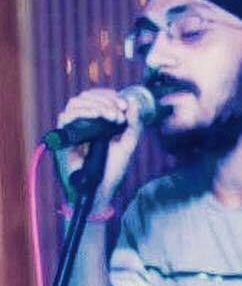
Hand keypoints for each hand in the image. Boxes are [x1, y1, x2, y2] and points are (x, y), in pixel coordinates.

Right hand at [55, 88, 144, 211]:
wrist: (102, 189)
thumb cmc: (113, 169)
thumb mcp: (128, 144)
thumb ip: (133, 125)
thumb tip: (133, 101)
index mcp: (97, 122)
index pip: (98, 98)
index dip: (110, 96)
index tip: (124, 104)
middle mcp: (83, 123)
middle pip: (86, 97)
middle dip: (105, 100)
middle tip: (119, 113)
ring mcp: (73, 130)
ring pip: (76, 103)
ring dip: (96, 105)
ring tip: (111, 116)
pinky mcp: (64, 138)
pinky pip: (66, 117)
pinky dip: (82, 112)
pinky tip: (97, 116)